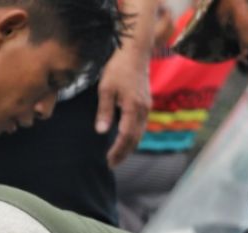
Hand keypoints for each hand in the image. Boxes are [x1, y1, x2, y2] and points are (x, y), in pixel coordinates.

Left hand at [95, 46, 151, 167]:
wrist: (135, 51)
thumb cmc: (118, 68)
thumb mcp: (106, 89)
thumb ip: (104, 111)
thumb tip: (101, 131)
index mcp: (133, 107)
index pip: (126, 136)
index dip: (118, 150)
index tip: (109, 161)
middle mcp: (143, 109)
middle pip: (135, 138)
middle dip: (124, 153)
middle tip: (112, 165)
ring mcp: (146, 106)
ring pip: (140, 132)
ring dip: (129, 146)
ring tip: (117, 157)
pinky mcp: (145, 102)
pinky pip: (141, 125)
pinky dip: (133, 136)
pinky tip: (125, 140)